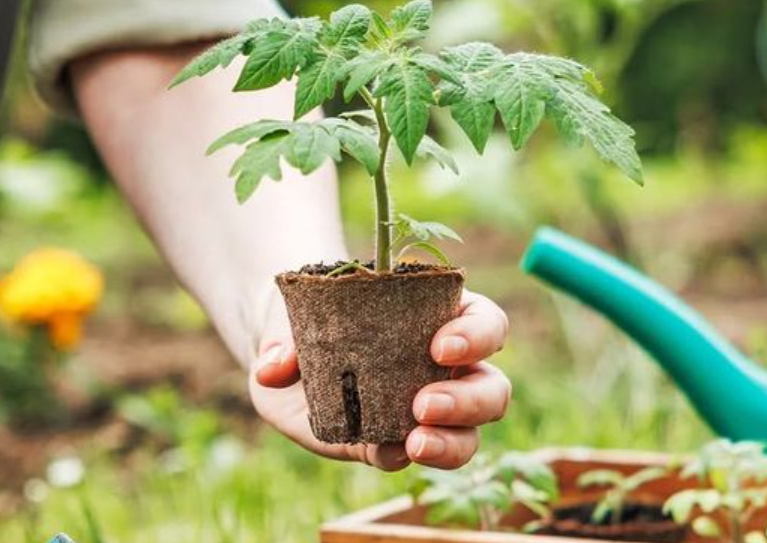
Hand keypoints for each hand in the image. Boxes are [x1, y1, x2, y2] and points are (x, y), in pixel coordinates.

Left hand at [250, 289, 510, 470]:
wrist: (283, 353)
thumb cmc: (311, 314)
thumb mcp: (297, 309)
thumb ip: (286, 333)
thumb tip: (276, 368)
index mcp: (440, 317)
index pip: (485, 322)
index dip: (477, 335)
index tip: (441, 347)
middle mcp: (444, 368)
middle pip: (490, 386)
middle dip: (468, 399)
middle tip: (424, 403)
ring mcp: (422, 410)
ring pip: (468, 433)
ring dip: (451, 441)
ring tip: (415, 441)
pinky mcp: (390, 442)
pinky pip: (410, 456)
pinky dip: (401, 457)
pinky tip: (387, 452)